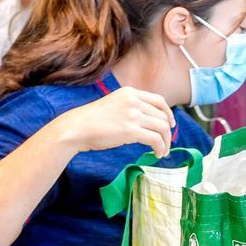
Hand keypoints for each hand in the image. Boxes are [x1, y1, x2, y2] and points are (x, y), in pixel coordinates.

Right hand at [51, 86, 175, 157]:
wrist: (75, 128)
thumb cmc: (92, 120)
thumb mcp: (114, 104)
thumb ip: (131, 107)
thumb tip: (151, 121)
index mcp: (130, 92)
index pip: (159, 101)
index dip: (169, 114)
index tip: (170, 125)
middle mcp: (134, 101)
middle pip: (163, 116)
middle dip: (167, 132)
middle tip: (166, 143)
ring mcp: (133, 115)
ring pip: (162, 128)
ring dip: (166, 142)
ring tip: (163, 151)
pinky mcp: (131, 130)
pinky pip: (156, 139)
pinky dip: (160, 148)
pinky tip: (157, 153)